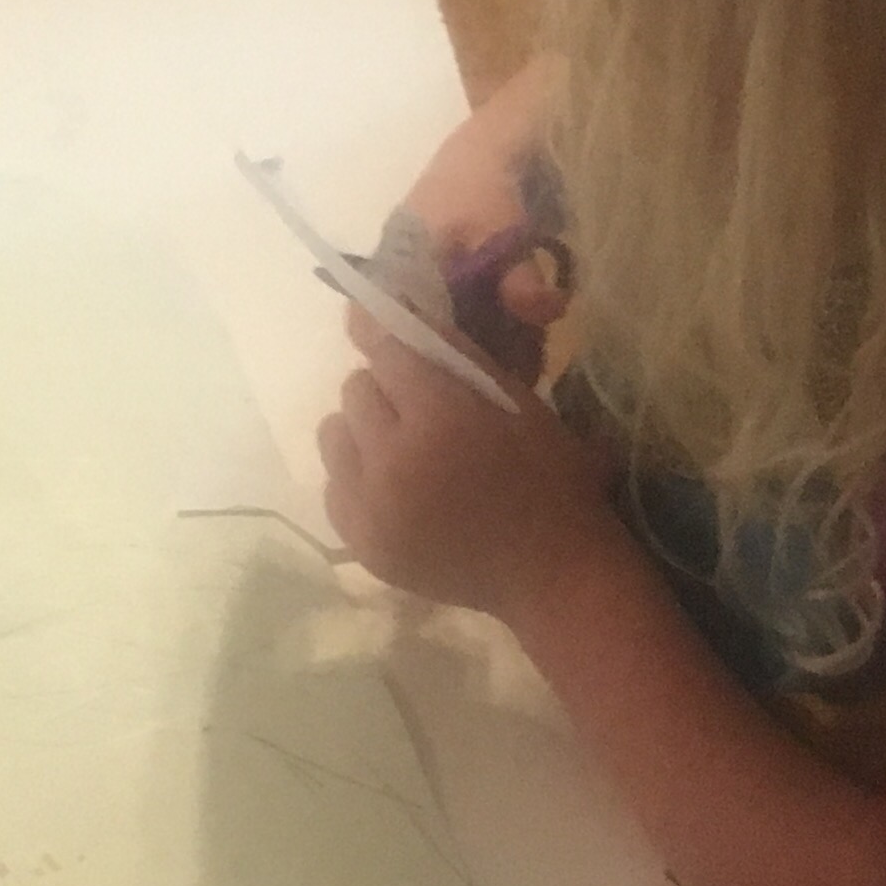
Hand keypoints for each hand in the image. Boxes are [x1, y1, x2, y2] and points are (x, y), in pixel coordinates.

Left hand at [316, 308, 617, 623]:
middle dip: (387, 388)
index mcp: (440, 420)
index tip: (406, 344)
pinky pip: (334, 484)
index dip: (398, 342)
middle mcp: (393, 462)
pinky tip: (397, 486)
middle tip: (424, 408)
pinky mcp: (360, 543)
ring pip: (335, 433)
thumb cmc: (550, 480)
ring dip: (365, 430)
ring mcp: (370, 509)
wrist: (551, 574)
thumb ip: (457, 355)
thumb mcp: (518, 402)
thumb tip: (397, 310)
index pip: (387, 350)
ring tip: (404, 447)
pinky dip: (359, 476)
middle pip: (356, 388)